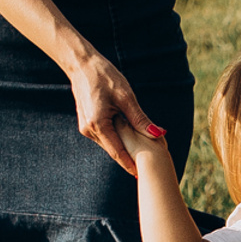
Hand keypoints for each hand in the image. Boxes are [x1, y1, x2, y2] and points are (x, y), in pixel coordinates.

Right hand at [69, 54, 163, 174]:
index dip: (130, 164)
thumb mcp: (126, 97)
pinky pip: (104, 135)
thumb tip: (158, 134)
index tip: (141, 176)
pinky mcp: (87, 123)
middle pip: (113, 149)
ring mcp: (86, 127)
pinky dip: (117, 138)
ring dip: (124, 148)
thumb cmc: (105, 77)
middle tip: (147, 169)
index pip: (117, 151)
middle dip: (129, 157)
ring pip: (109, 143)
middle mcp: (89, 129)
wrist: (82, 64)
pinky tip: (129, 140)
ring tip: (142, 156)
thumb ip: (140, 119)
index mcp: (98, 124)